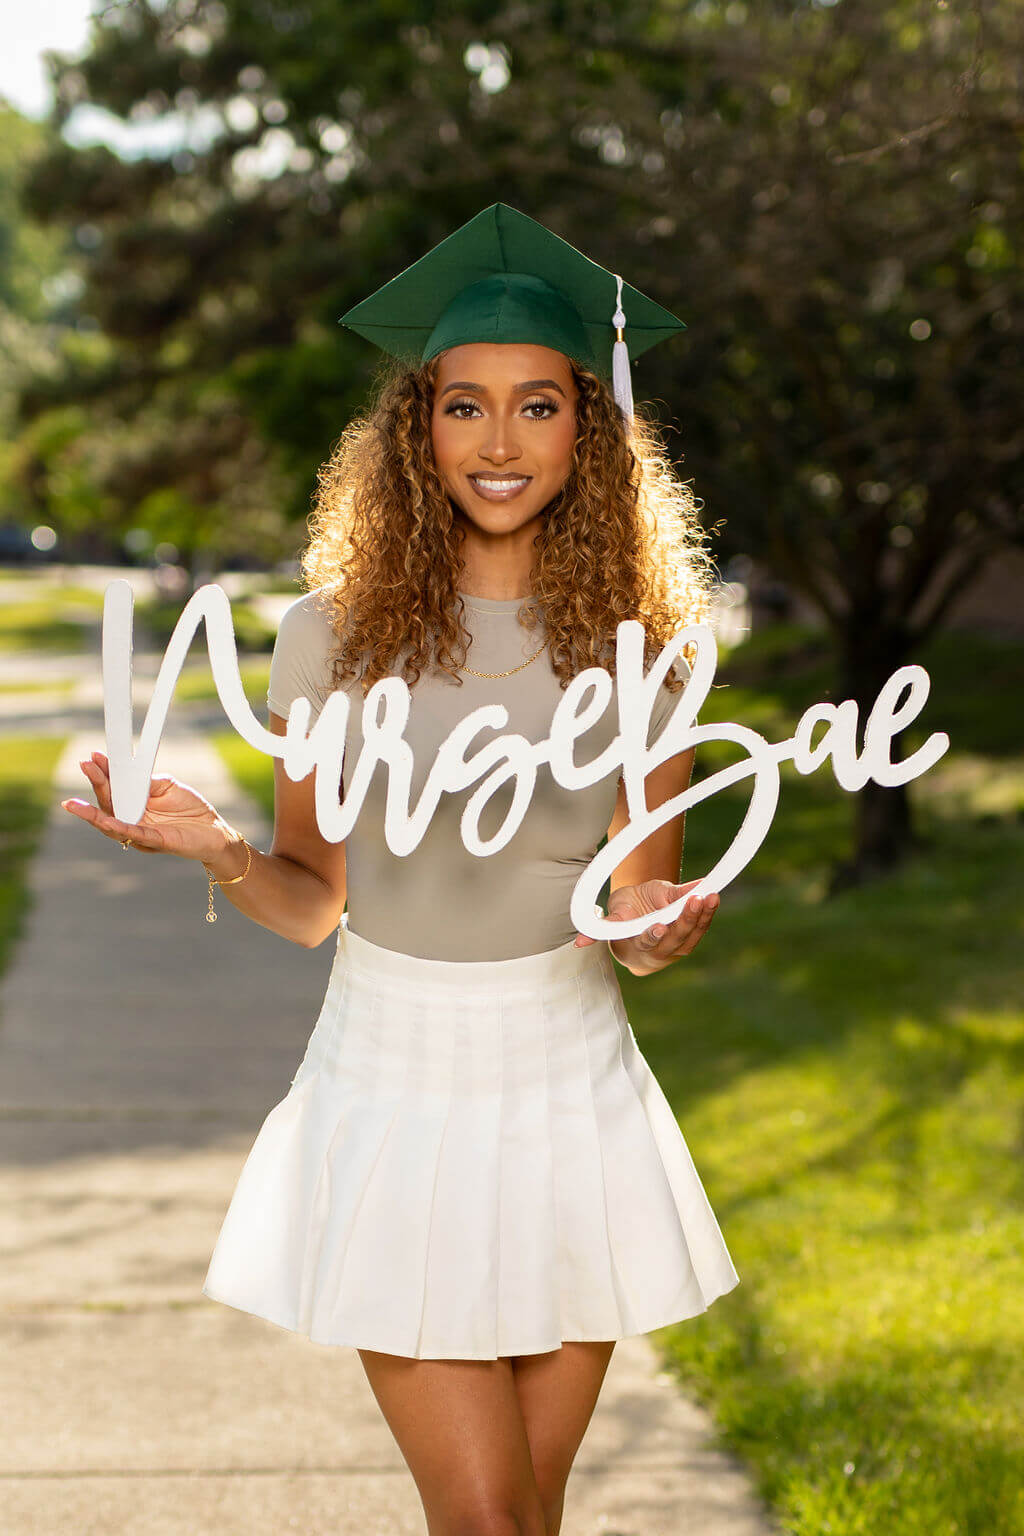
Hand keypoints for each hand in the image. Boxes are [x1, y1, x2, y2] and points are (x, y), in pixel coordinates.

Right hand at [61, 749, 238, 867]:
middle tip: (85, 765)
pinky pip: (134, 834)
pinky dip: (118, 827)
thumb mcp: (167, 786)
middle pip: (107, 804)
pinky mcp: (156, 841)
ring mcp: (141, 833)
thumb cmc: (190, 809)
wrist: (215, 830)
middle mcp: (133, 820)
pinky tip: (105, 820)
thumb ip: (147, 781)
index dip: (102, 773)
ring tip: (75, 805)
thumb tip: (129, 773)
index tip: (94, 756)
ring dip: (92, 814)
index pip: (113, 789)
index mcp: (134, 805)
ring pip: (111, 824)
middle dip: (96, 784)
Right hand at [574, 877, 719, 975]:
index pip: (647, 943)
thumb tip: (579, 943)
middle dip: (686, 918)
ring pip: (692, 934)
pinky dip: (708, 912)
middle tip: (695, 900)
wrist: (638, 926)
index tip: (658, 927)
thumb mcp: (614, 914)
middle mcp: (661, 951)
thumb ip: (604, 926)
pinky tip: (713, 896)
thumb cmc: (625, 916)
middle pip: (676, 937)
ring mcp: (678, 947)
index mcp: (639, 946)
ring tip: (710, 896)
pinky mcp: (690, 937)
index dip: (652, 936)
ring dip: (702, 915)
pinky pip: (701, 926)